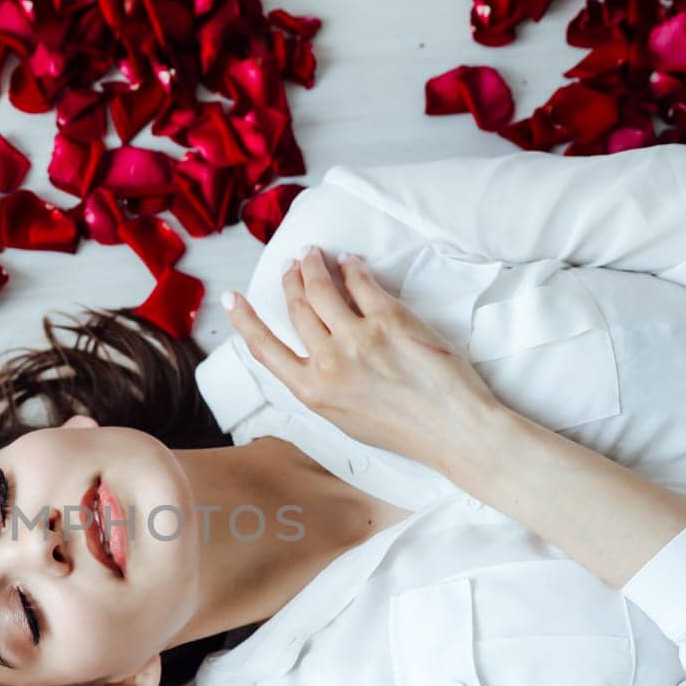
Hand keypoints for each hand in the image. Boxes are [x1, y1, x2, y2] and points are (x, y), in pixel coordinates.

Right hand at [222, 246, 508, 473]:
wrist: (453, 429)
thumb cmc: (405, 430)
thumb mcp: (346, 418)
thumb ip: (322, 386)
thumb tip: (313, 353)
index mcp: (312, 391)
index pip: (264, 348)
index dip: (245, 320)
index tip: (232, 299)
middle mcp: (328, 362)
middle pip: (297, 308)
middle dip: (292, 281)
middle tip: (294, 265)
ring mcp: (357, 338)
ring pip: (321, 288)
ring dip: (314, 266)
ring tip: (315, 255)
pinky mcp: (389, 319)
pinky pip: (361, 282)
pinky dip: (352, 267)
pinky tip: (351, 262)